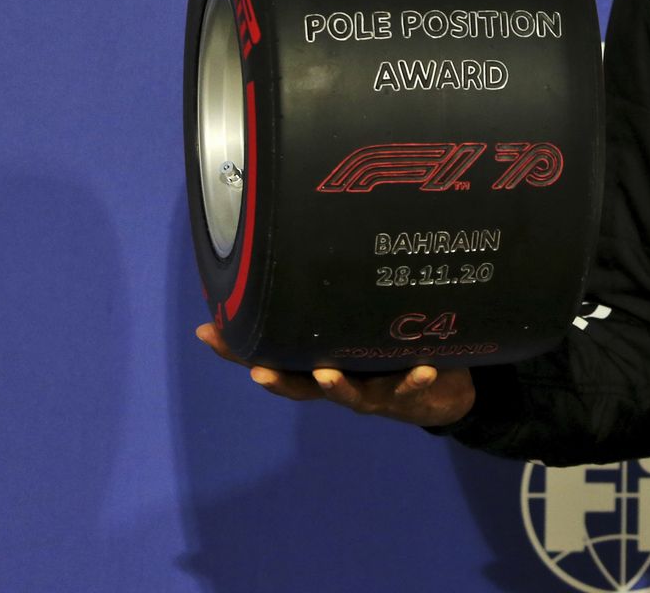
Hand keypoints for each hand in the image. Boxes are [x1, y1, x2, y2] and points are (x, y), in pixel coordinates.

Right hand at [195, 322, 475, 427]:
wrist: (442, 389)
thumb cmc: (388, 350)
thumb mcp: (359, 326)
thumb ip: (335, 304)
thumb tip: (303, 255)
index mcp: (321, 364)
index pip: (273, 359)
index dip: (238, 351)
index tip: (208, 332)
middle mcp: (341, 381)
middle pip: (301, 387)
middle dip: (279, 380)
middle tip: (260, 372)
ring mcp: (373, 391)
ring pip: (350, 394)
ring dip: (338, 386)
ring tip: (327, 374)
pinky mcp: (410, 391)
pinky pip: (410, 387)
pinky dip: (415, 379)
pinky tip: (424, 368)